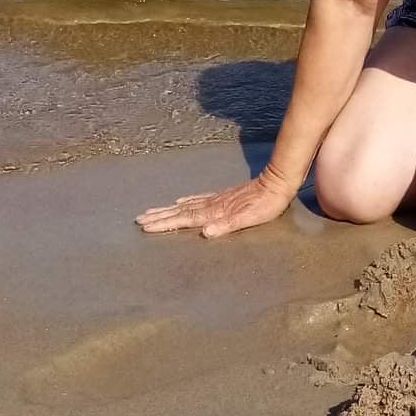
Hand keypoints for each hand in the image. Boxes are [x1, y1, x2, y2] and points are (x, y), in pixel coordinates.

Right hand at [136, 169, 295, 239]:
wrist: (277, 183)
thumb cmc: (265, 205)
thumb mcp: (249, 218)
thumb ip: (228, 225)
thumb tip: (206, 232)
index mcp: (215, 211)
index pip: (184, 219)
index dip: (165, 223)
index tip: (146, 226)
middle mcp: (212, 204)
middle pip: (180, 211)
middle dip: (160, 216)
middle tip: (139, 219)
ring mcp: (216, 199)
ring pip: (186, 205)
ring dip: (168, 209)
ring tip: (152, 211)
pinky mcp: (223, 196)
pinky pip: (198, 199)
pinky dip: (186, 202)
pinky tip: (180, 201)